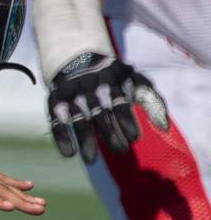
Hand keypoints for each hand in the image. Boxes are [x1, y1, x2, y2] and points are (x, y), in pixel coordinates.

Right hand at [47, 52, 168, 162]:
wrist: (76, 59)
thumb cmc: (113, 78)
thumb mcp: (133, 80)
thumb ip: (150, 101)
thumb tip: (163, 127)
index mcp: (110, 79)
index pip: (118, 101)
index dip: (125, 119)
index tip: (134, 138)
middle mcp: (88, 86)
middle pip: (99, 112)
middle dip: (109, 132)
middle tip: (120, 151)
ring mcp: (70, 93)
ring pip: (78, 118)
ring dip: (84, 139)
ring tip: (91, 160)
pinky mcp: (55, 100)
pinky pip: (56, 120)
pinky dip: (62, 136)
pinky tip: (69, 154)